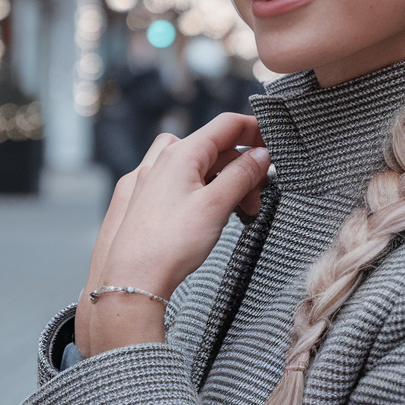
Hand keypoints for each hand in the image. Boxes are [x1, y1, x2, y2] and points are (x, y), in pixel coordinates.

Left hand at [75, 113, 269, 357]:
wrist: (130, 280)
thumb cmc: (169, 244)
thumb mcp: (217, 205)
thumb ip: (243, 175)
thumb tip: (261, 155)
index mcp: (181, 153)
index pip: (226, 124)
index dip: (255, 130)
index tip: (274, 144)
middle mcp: (161, 160)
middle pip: (214, 148)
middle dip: (242, 169)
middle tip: (258, 197)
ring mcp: (147, 179)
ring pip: (196, 166)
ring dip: (222, 181)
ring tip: (235, 211)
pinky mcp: (140, 200)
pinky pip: (177, 182)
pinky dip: (199, 190)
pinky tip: (204, 213)